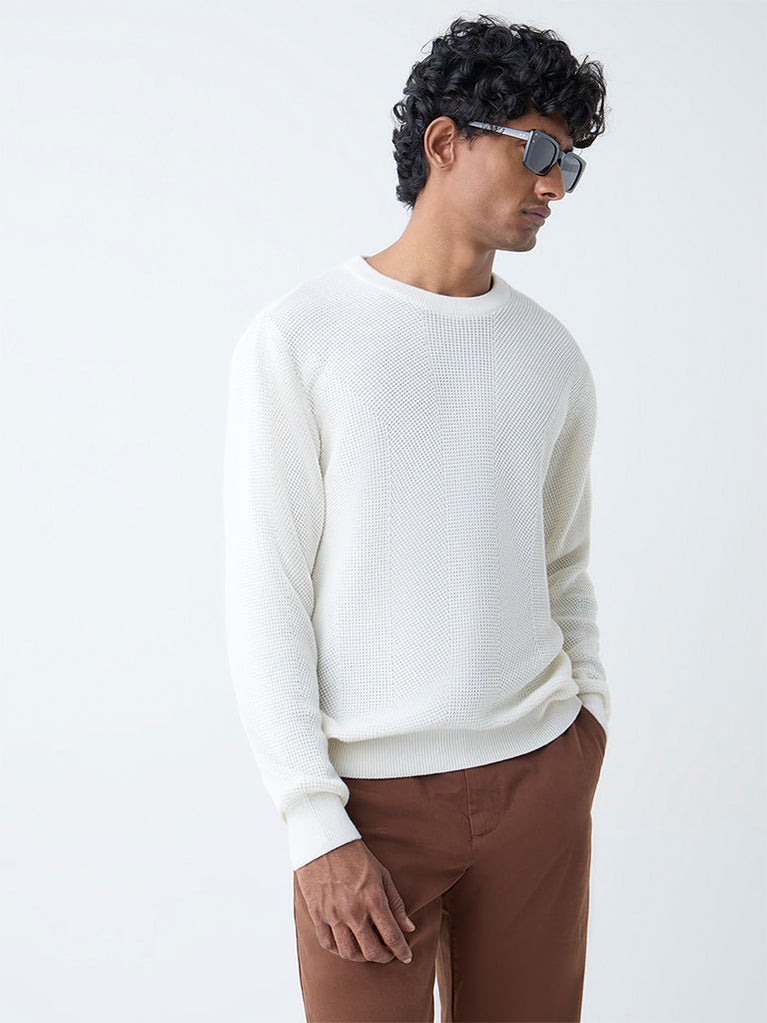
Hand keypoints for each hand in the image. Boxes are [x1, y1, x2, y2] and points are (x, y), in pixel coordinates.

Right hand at [295, 838, 415, 963]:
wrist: (324, 841)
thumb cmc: (356, 856)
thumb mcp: (382, 874)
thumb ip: (395, 903)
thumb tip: (408, 927)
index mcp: (373, 899)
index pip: (392, 936)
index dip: (402, 951)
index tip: (406, 956)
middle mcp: (353, 910)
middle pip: (371, 951)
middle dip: (383, 957)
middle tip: (387, 954)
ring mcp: (333, 914)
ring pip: (348, 953)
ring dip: (361, 957)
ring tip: (367, 951)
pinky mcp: (317, 914)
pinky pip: (328, 943)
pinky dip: (339, 950)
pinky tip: (347, 945)